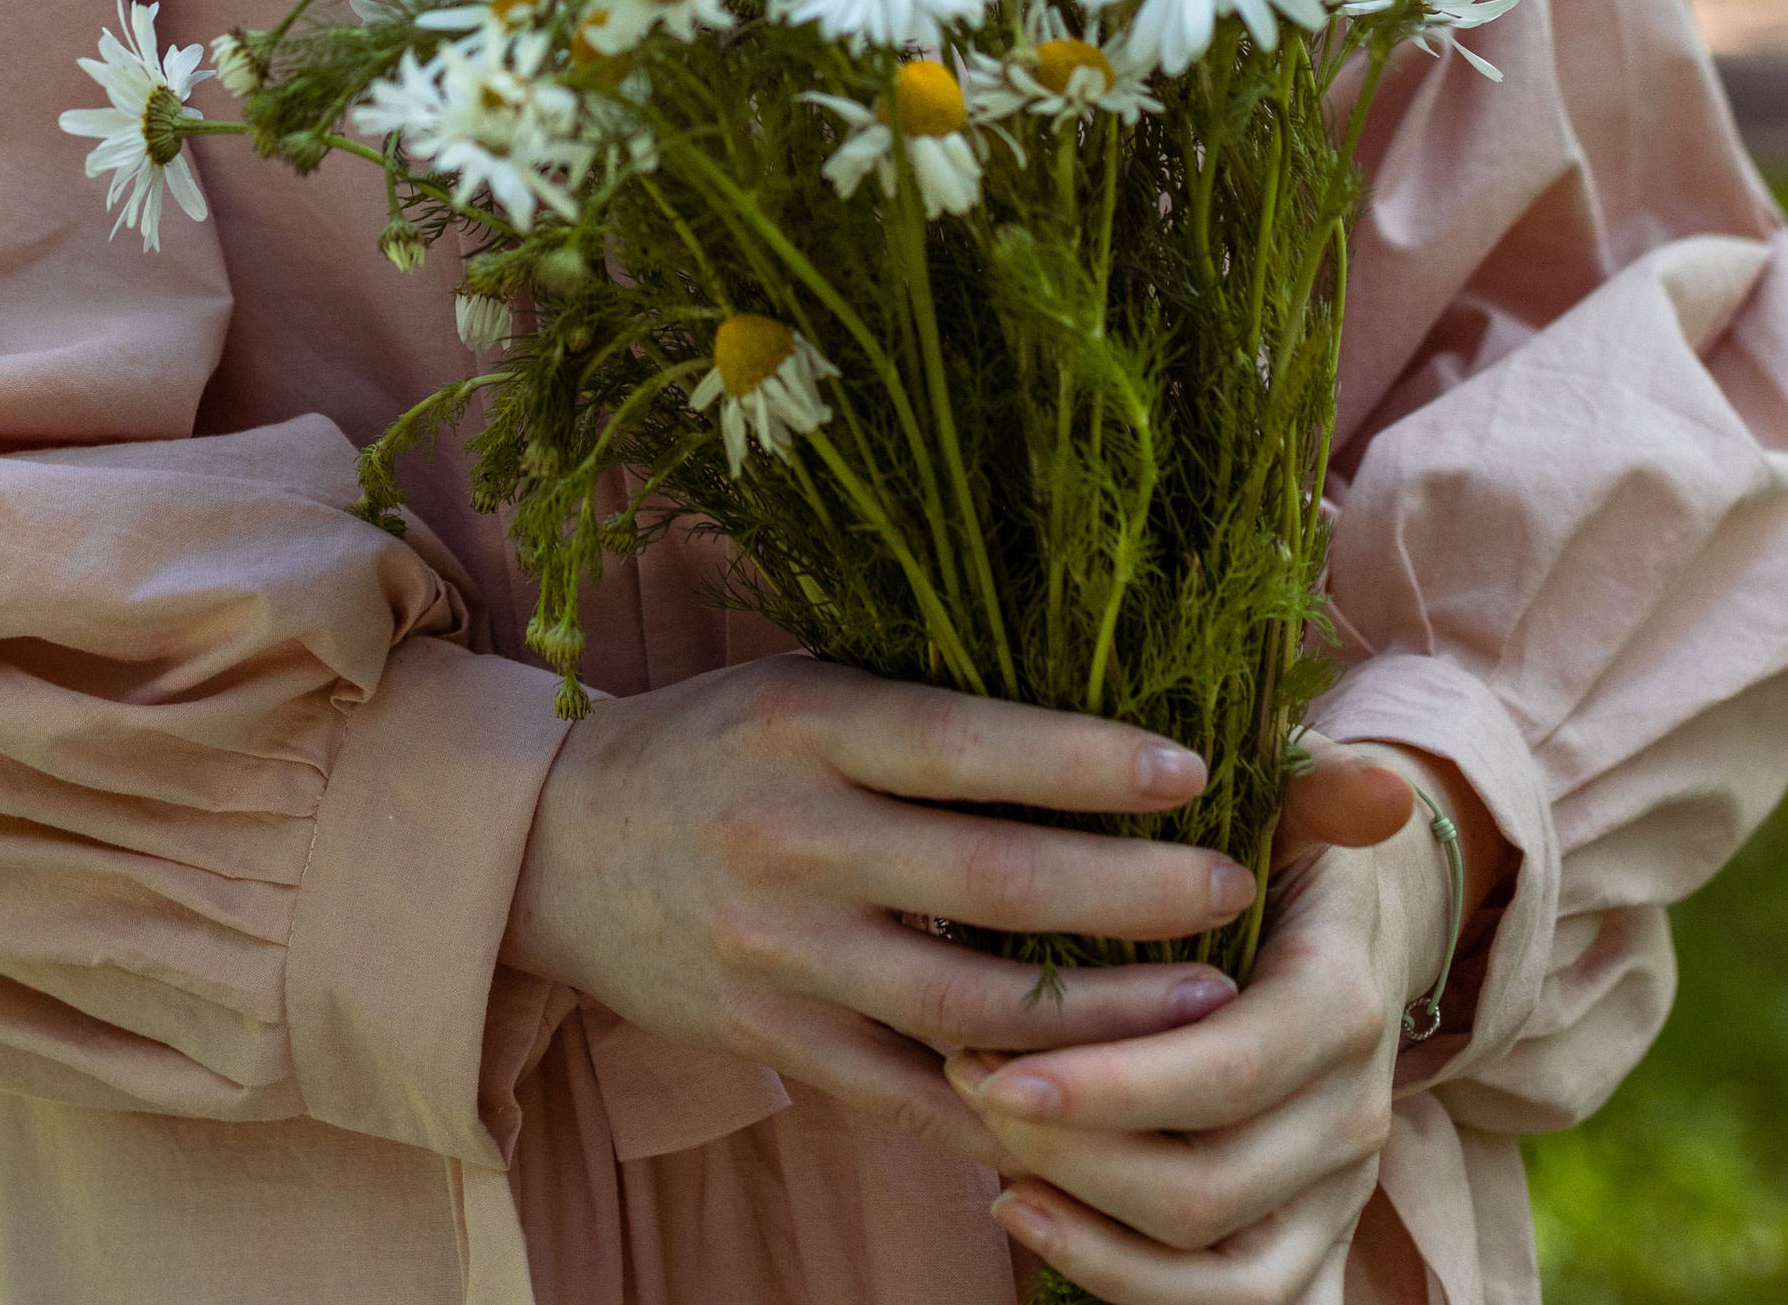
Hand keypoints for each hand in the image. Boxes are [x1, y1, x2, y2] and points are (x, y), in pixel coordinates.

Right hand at [503, 657, 1252, 1163]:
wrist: (555, 847)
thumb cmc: (720, 743)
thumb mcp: (805, 686)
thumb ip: (921, 702)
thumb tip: (1096, 685)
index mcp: (806, 725)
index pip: (964, 743)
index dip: (1082, 759)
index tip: (1191, 767)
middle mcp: (793, 836)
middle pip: (989, 880)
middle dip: (1128, 890)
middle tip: (1232, 886)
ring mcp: (783, 951)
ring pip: (968, 1004)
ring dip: (1101, 1013)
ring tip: (1207, 1002)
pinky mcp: (775, 1039)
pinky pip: (911, 1090)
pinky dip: (1009, 1103)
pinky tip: (1101, 1103)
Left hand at [949, 744, 1465, 1303]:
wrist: (1355, 926)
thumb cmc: (1284, 847)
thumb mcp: (1292, 796)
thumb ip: (1313, 786)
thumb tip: (1376, 783)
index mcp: (1342, 1003)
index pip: (1224, 1074)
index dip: (1106, 1085)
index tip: (989, 1063)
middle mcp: (1353, 1117)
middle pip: (1207, 1188)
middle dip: (1072, 1153)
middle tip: (965, 1085)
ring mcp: (1338, 1196)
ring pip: (1223, 1275)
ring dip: (1094, 1237)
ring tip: (994, 1171)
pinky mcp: (1315, 1246)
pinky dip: (1135, 1287)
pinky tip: (1037, 1216)